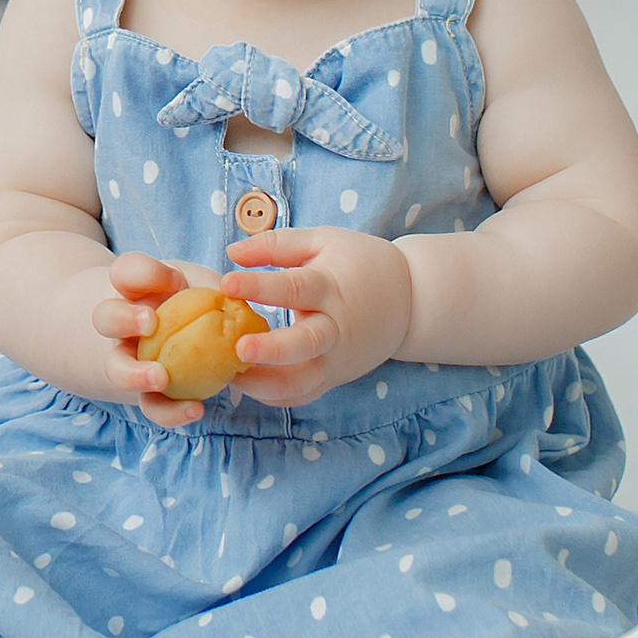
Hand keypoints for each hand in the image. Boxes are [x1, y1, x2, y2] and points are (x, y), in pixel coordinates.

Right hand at [91, 250, 221, 426]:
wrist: (184, 339)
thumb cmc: (194, 302)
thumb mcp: (203, 286)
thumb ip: (216, 289)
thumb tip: (236, 297)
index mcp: (136, 289)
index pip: (126, 272)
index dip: (146, 274)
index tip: (175, 281)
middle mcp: (124, 324)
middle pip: (105, 317)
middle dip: (122, 319)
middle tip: (149, 323)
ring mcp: (130, 360)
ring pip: (116, 368)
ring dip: (133, 374)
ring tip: (160, 378)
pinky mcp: (148, 393)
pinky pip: (151, 406)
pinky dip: (170, 412)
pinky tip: (196, 410)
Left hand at [220, 228, 414, 406]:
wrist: (411, 301)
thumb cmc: (359, 264)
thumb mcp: (323, 241)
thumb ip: (277, 245)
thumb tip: (231, 253)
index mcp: (331, 288)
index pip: (294, 288)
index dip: (260, 286)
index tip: (227, 283)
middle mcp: (335, 328)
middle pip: (306, 344)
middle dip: (271, 349)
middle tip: (238, 348)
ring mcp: (336, 359)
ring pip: (302, 382)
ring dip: (264, 383)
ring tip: (230, 374)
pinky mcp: (334, 378)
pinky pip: (302, 395)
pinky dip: (272, 396)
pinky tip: (245, 382)